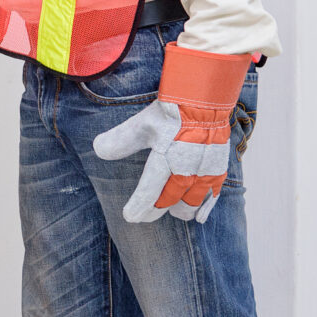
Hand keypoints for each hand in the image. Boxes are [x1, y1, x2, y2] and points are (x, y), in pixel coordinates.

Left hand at [92, 43, 256, 223]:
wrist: (206, 99)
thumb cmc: (172, 111)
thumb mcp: (142, 123)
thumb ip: (121, 139)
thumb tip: (97, 149)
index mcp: (166, 158)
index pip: (150, 191)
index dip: (140, 206)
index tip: (130, 217)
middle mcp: (187, 169)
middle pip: (170, 200)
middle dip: (156, 209)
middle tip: (145, 214)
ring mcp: (205, 171)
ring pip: (191, 203)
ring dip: (179, 209)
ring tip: (170, 210)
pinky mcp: (218, 169)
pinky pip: (212, 196)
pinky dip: (205, 208)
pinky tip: (199, 217)